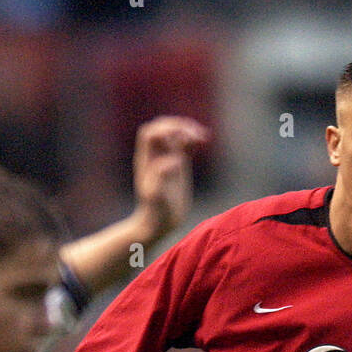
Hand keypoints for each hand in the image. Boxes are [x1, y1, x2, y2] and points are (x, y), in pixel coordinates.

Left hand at [132, 116, 209, 243]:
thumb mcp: (155, 197)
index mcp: (146, 160)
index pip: (151, 133)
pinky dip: (194, 140)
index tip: (179, 137)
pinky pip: (185, 147)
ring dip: (188, 131)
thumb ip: (160, 178)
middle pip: (163, 128)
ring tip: (203, 137)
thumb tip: (173, 161)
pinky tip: (204, 140)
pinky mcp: (180, 166)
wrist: (158, 225)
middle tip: (194, 135)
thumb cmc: (154, 214)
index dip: (165, 129)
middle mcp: (156, 156)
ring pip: (176, 135)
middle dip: (178, 126)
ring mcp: (168, 159)